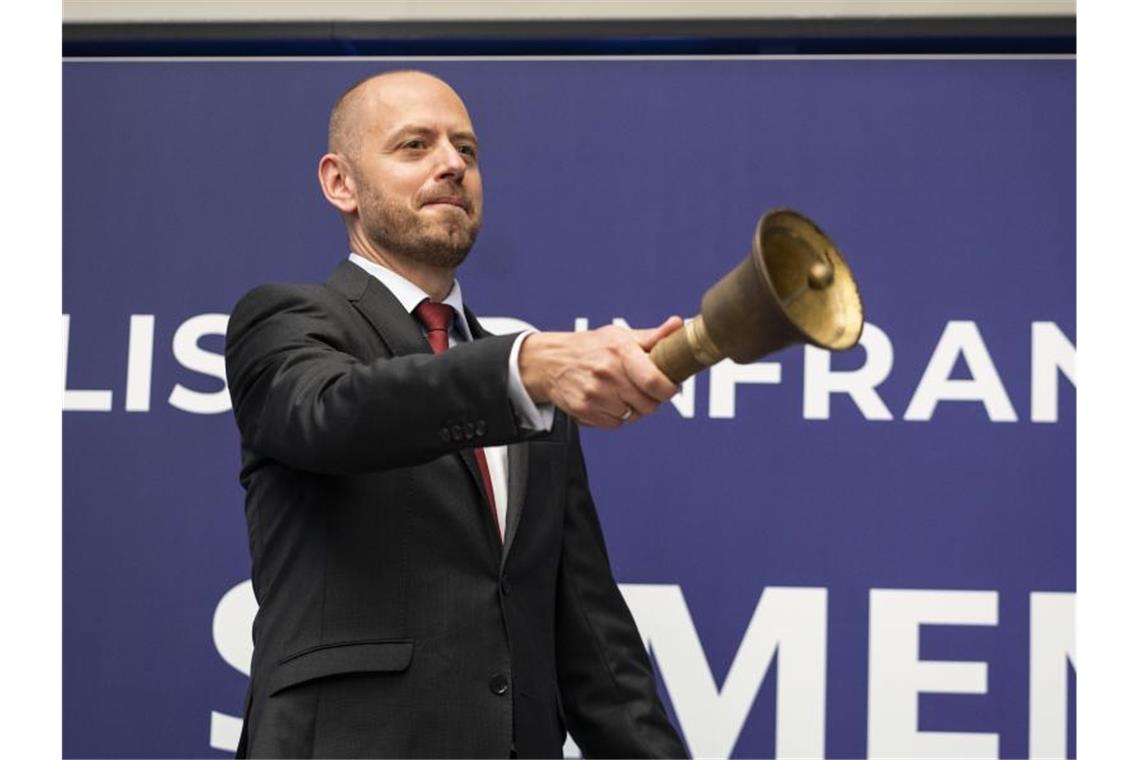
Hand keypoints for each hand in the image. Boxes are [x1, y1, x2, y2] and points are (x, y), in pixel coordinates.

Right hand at [518, 316, 683, 427]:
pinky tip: (610, 401)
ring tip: (625, 393)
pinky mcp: (585, 410)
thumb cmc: (589, 347)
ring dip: (634, 409)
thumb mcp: (619, 336)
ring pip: (633, 416)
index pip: (655, 381)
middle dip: (653, 400)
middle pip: (648, 404)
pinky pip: (615, 424)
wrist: (550, 361)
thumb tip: (678, 325)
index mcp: (620, 351)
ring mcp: (595, 393)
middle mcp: (607, 372)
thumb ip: (652, 336)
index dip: (669, 389)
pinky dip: (617, 417)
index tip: (672, 388)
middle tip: (647, 390)